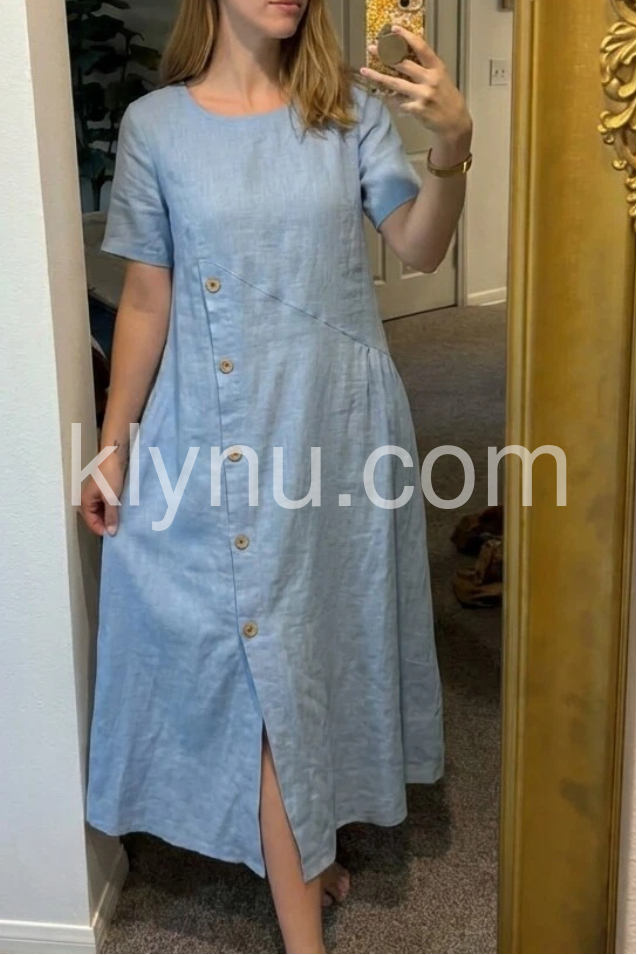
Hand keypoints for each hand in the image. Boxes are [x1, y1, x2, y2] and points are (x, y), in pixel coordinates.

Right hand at [80, 453, 126, 536]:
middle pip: (96, 518)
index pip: (91, 523)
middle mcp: (88, 500)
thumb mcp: (111, 498)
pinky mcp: (104, 490)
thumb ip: (110, 516)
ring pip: (102, 512)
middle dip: (106, 524)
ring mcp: (96, 495)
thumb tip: (110, 533)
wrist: (115, 456)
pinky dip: (113, 509)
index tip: (115, 535)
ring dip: (111, 517)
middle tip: (120, 529)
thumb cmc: (110, 476)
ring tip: (122, 522)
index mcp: (85, 502)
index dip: (102, 530)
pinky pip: (107, 505)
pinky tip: (122, 512)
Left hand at [361, 25, 471, 142]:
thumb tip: (405, 58)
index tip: (394, 30)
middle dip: (386, 55)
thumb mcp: (441, 78)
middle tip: (372, 49)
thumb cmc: (446, 98)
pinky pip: (397, 101)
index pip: (421, 48)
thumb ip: (426, 68)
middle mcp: (430, 80)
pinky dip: (388, 98)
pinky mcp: (417, 109)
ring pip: (396, 83)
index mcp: (437, 68)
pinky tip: (378, 94)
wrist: (454, 122)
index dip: (407, 37)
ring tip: (365, 71)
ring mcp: (423, 95)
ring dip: (378, 77)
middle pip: (404, 64)